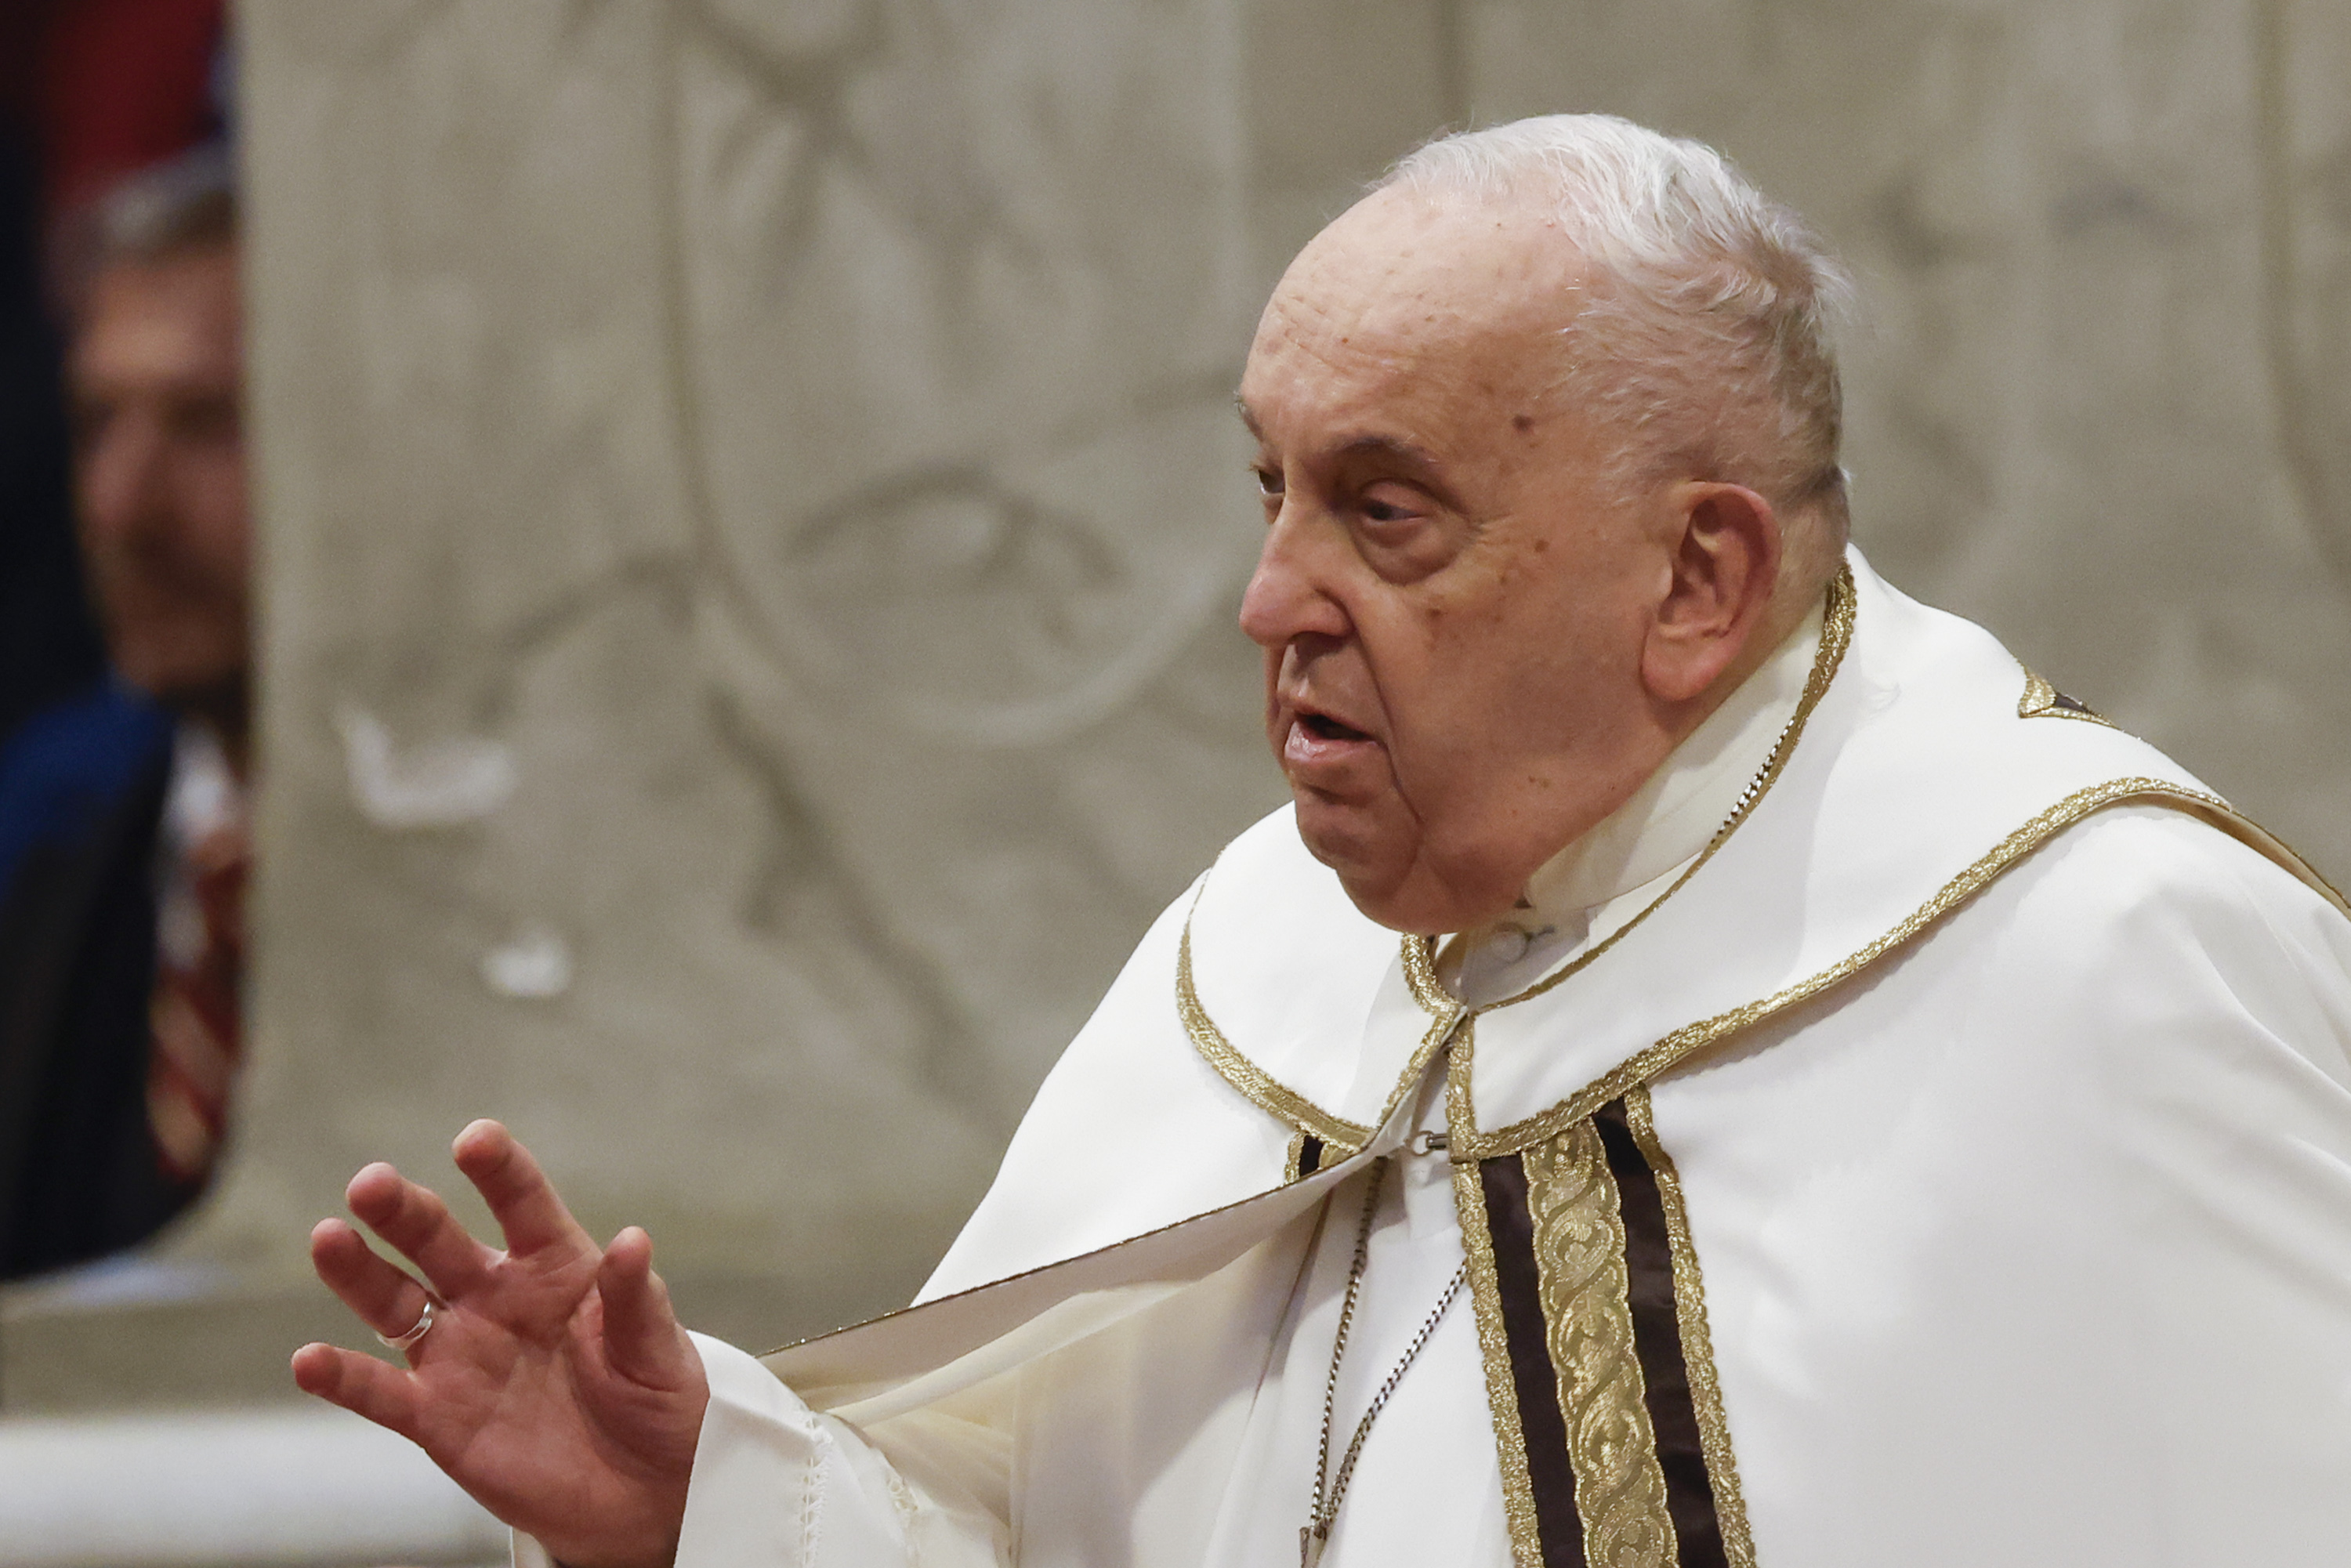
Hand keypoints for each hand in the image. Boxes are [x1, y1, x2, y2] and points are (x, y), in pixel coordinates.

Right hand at [292, 1120, 708, 1567]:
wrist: (643, 1489)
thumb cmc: (658, 1399)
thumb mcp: (658, 1349)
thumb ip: (635, 1299)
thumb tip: (632, 1240)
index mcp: (556, 1265)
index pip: (524, 1204)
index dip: (500, 1170)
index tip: (475, 1139)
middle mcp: (496, 1296)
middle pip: (438, 1242)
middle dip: (404, 1211)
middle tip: (370, 1183)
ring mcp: (460, 1353)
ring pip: (395, 1302)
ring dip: (358, 1272)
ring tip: (328, 1238)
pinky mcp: (437, 1416)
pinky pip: (381, 1393)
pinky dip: (343, 1378)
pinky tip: (309, 1360)